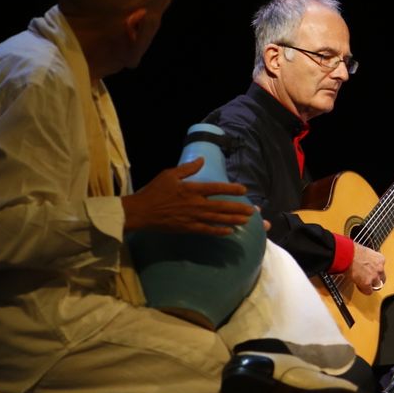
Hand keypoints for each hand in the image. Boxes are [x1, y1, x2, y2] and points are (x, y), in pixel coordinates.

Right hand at [122, 157, 250, 235]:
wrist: (141, 211)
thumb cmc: (154, 191)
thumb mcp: (169, 174)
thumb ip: (187, 168)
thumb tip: (202, 160)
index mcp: (192, 189)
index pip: (216, 188)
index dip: (231, 189)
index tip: (243, 189)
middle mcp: (196, 203)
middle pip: (222, 206)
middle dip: (238, 208)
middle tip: (252, 211)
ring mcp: (193, 217)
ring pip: (218, 219)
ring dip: (233, 220)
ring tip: (247, 221)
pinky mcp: (188, 227)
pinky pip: (207, 230)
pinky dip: (219, 231)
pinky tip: (230, 231)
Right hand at [349, 245, 387, 294]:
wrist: (348, 254)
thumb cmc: (352, 250)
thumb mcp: (366, 252)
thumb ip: (368, 258)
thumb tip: (364, 260)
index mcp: (380, 259)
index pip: (382, 267)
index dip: (375, 271)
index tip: (371, 271)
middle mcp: (380, 268)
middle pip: (382, 278)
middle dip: (377, 280)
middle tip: (370, 280)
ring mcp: (374, 277)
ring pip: (377, 286)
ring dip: (371, 286)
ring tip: (365, 284)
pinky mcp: (367, 283)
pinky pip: (369, 291)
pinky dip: (364, 290)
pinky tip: (359, 287)